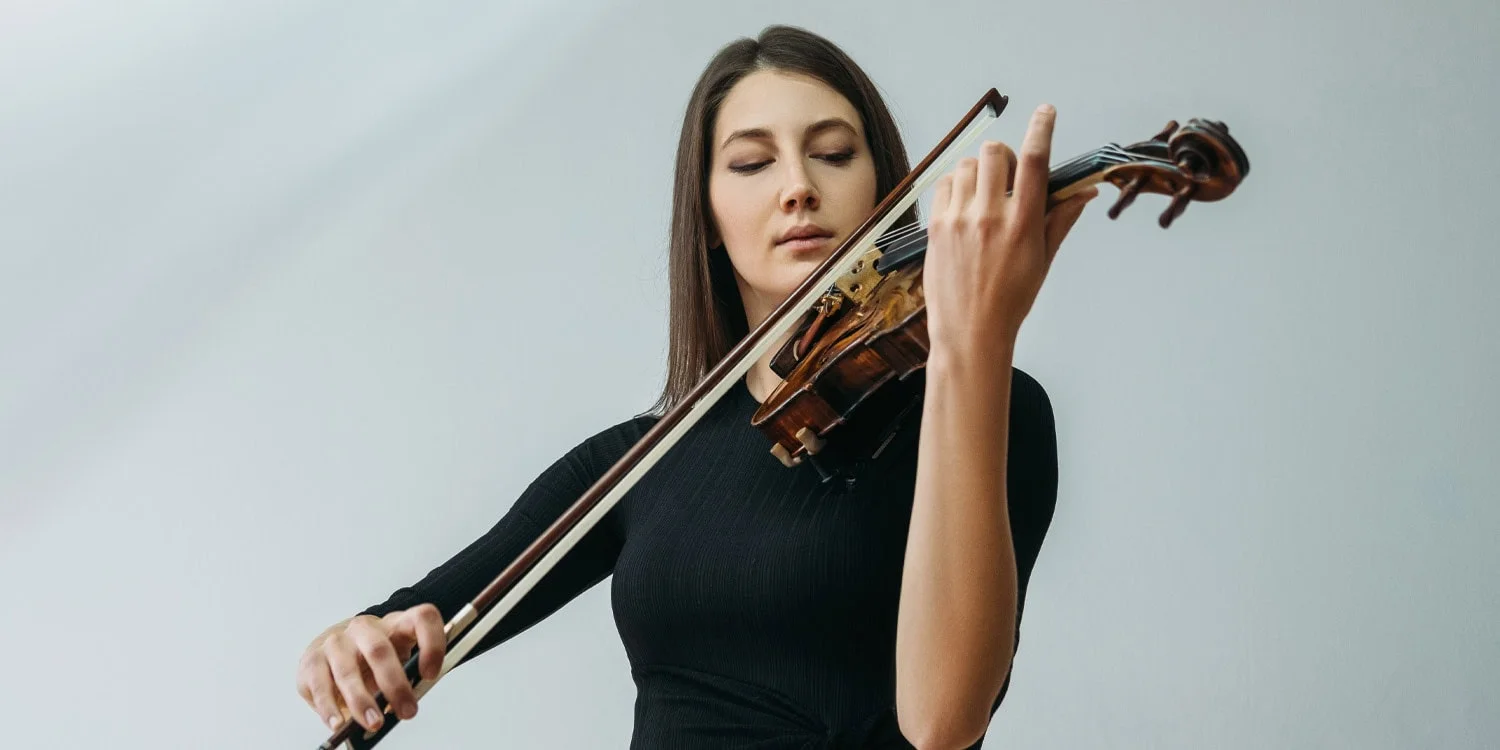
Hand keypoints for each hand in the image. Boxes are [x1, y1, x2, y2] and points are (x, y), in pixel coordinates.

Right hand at [295, 605, 446, 732]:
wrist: (333, 648)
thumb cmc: (371, 659)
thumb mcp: (396, 660)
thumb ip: (405, 675)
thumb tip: (404, 705)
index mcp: (395, 623)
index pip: (422, 618)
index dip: (431, 643)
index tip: (430, 673)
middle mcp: (364, 628)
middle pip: (380, 649)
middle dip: (395, 684)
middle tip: (407, 711)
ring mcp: (335, 642)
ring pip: (348, 671)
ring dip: (362, 701)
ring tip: (374, 722)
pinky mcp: (312, 660)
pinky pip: (320, 687)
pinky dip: (330, 708)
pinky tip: (338, 723)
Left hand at [923, 104, 1095, 351]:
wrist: (970, 332)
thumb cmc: (1011, 299)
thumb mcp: (1043, 260)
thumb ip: (1061, 218)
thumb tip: (1086, 189)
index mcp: (1023, 224)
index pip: (1035, 162)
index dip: (1042, 129)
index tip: (1046, 111)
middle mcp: (990, 217)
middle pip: (996, 153)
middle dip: (1005, 156)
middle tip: (1008, 177)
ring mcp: (959, 220)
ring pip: (967, 165)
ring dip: (979, 171)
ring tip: (984, 196)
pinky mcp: (935, 226)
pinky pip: (944, 184)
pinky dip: (955, 185)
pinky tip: (964, 206)